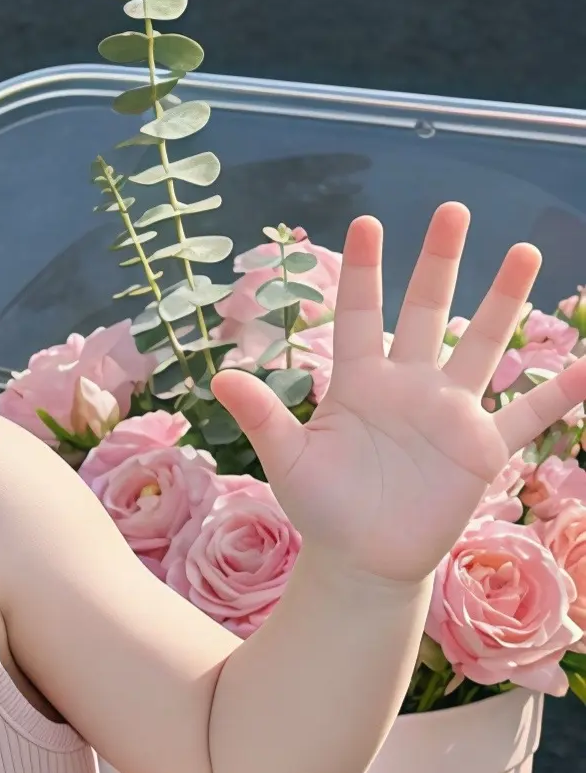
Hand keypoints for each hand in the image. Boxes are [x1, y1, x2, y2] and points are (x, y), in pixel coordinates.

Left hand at [210, 205, 585, 588]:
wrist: (362, 562)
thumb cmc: (322, 509)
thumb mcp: (288, 461)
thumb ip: (264, 417)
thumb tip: (220, 377)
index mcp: (359, 382)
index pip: (359, 315)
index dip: (362, 272)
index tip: (366, 224)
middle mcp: (410, 385)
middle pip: (428, 310)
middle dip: (440, 262)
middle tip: (453, 211)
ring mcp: (450, 412)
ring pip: (483, 344)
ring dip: (505, 302)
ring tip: (524, 252)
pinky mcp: (480, 448)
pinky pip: (526, 415)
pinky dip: (558, 393)